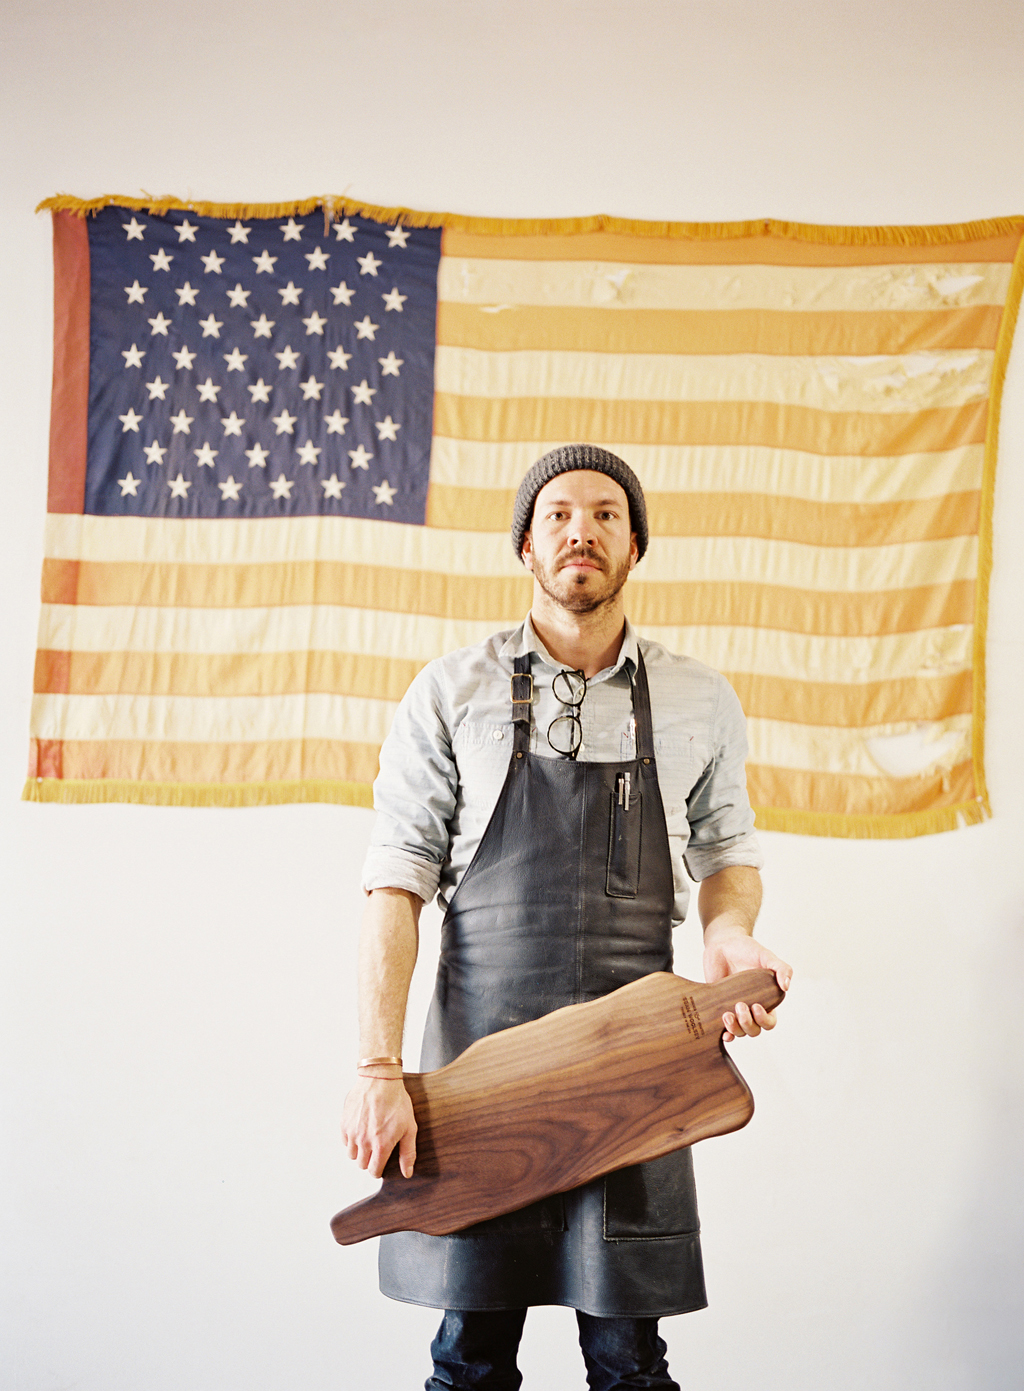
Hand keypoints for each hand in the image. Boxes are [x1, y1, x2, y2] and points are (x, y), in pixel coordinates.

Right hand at [341, 1076, 417, 1178]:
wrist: (380, 1079)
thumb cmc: (397, 1102)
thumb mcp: (409, 1128)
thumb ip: (408, 1153)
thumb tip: (406, 1173)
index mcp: (381, 1145)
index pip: (374, 1171)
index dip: (378, 1169)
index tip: (381, 1164)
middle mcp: (364, 1141)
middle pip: (362, 1164)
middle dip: (370, 1159)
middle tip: (377, 1147)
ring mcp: (352, 1132)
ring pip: (352, 1154)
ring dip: (360, 1150)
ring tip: (369, 1138)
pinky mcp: (344, 1123)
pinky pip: (345, 1140)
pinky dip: (351, 1139)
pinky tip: (361, 1129)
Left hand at [702, 926, 792, 1042]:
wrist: (724, 944)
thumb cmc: (747, 950)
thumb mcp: (767, 956)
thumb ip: (781, 968)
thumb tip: (786, 987)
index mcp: (765, 999)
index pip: (770, 1021)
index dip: (764, 1020)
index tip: (756, 1006)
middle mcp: (750, 1007)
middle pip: (754, 1030)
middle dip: (747, 1023)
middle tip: (739, 1005)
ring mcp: (734, 1008)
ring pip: (739, 1031)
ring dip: (734, 1028)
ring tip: (726, 1015)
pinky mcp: (719, 1007)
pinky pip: (723, 1028)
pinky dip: (725, 1034)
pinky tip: (723, 1033)